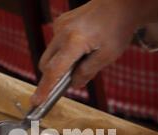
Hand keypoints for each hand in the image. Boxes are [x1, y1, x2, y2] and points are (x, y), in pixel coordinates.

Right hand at [31, 0, 157, 105]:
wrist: (120, 4)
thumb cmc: (117, 28)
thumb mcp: (108, 56)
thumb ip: (88, 72)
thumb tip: (73, 84)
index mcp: (75, 41)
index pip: (54, 70)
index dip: (45, 88)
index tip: (37, 101)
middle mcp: (62, 32)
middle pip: (46, 64)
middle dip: (53, 76)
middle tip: (71, 79)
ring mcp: (59, 25)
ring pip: (51, 54)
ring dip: (60, 63)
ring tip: (83, 58)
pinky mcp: (60, 22)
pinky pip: (56, 44)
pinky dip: (64, 52)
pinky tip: (82, 47)